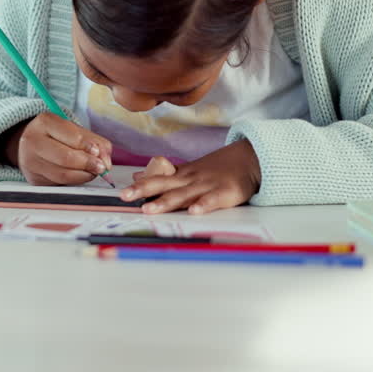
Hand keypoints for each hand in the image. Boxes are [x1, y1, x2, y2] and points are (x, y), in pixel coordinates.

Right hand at [2, 112, 113, 185]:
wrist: (30, 143)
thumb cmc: (57, 135)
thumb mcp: (73, 129)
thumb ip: (94, 141)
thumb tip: (106, 161)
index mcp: (45, 122)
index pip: (73, 137)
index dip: (89, 147)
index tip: (98, 152)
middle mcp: (33, 141)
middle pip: (66, 158)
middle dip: (88, 164)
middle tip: (101, 168)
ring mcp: (31, 162)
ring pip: (64, 175)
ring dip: (84, 175)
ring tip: (93, 172)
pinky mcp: (34, 179)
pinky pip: (59, 183)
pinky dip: (74, 181)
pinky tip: (79, 175)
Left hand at [120, 140, 260, 214]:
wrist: (249, 159)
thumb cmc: (217, 168)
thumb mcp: (189, 169)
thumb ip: (163, 176)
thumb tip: (136, 177)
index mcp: (182, 175)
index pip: (157, 179)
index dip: (140, 186)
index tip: (122, 193)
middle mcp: (190, 179)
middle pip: (164, 185)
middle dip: (143, 191)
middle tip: (125, 197)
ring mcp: (207, 185)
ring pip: (183, 194)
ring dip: (165, 201)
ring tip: (149, 209)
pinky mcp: (224, 193)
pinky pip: (212, 200)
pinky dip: (203, 205)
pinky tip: (194, 212)